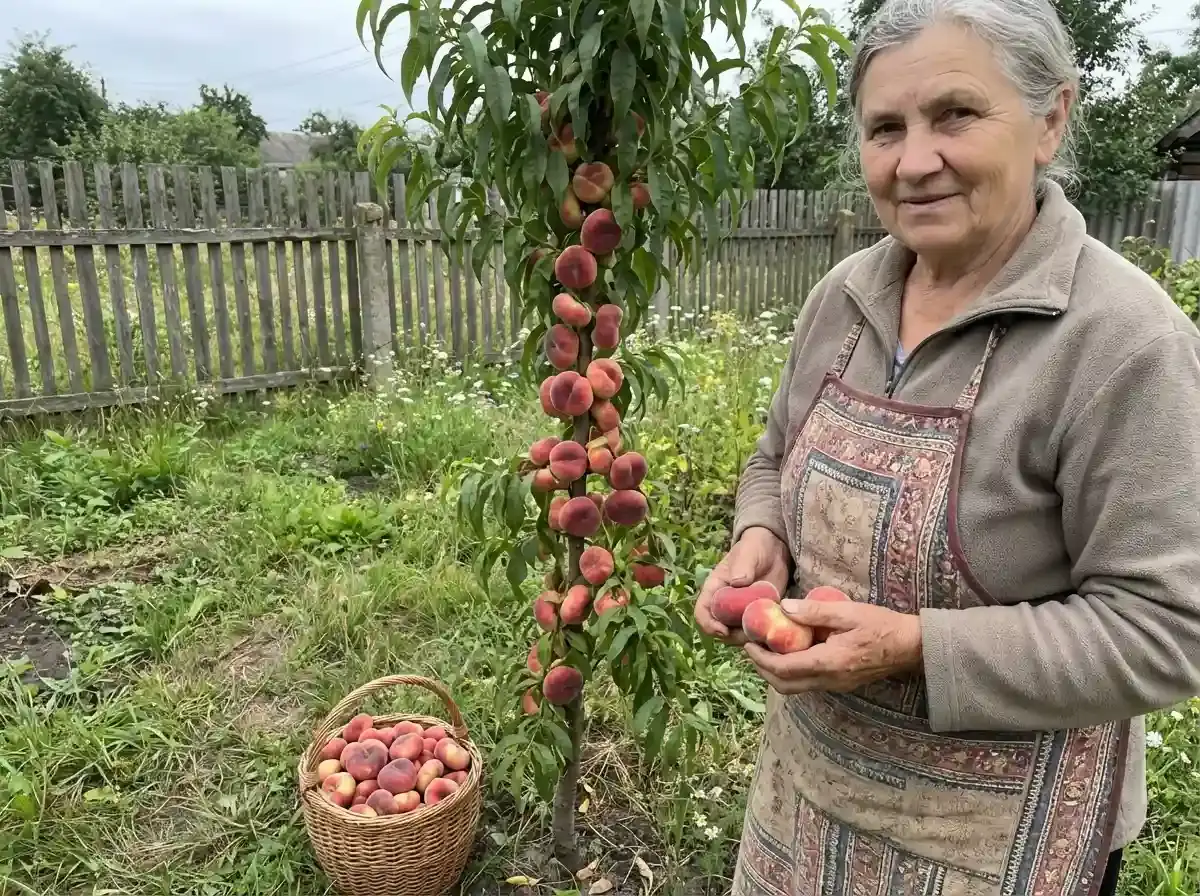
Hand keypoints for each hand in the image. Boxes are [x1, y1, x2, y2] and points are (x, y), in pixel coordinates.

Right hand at [694, 527, 790, 645]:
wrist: (774, 549)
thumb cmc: (755, 547)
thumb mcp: (749, 552)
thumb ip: (743, 566)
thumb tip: (737, 582)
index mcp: (715, 589)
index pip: (702, 612)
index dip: (709, 625)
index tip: (724, 630)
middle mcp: (725, 605)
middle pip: (720, 631)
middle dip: (733, 637)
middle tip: (752, 633)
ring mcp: (741, 613)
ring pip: (738, 636)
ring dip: (749, 638)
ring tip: (766, 629)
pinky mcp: (758, 616)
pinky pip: (755, 633)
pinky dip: (763, 635)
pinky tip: (774, 629)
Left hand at [743, 597, 922, 693]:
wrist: (911, 646)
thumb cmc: (882, 626)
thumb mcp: (848, 612)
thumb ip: (815, 611)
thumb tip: (784, 608)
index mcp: (829, 663)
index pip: (784, 669)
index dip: (761, 659)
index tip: (748, 643)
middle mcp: (829, 680)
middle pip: (785, 685)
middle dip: (762, 669)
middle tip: (752, 649)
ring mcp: (836, 685)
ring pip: (795, 688)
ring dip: (776, 673)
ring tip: (766, 650)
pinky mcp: (840, 684)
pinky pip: (808, 683)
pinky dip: (792, 672)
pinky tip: (790, 652)